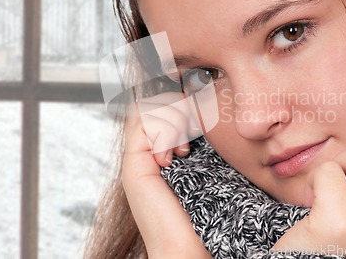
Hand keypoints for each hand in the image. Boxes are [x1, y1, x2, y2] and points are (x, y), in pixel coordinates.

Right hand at [122, 92, 210, 258]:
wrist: (188, 247)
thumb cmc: (207, 213)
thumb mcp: (210, 168)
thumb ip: (205, 144)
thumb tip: (211, 114)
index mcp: (163, 151)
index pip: (162, 106)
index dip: (181, 105)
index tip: (201, 125)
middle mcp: (147, 152)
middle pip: (153, 103)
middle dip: (177, 109)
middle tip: (193, 134)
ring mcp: (137, 159)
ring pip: (146, 108)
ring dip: (171, 120)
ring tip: (184, 149)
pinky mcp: (134, 167)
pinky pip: (143, 124)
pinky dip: (163, 133)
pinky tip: (173, 157)